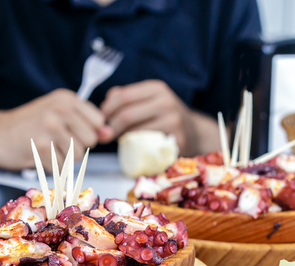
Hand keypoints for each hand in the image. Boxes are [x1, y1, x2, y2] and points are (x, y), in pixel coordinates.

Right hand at [0, 89, 112, 171]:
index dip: (87, 133)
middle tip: (55, 143)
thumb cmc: (26, 127)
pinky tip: (39, 156)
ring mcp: (50, 126)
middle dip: (76, 147)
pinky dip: (51, 167)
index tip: (70, 134)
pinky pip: (61, 166)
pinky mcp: (42, 145)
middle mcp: (60, 108)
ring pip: (77, 154)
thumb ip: (84, 123)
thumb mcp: (56, 116)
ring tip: (46, 149)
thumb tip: (109, 134)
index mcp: (66, 98)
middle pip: (90, 140)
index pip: (97, 121)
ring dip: (63, 159)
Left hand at [100, 80, 219, 155]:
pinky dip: (135, 147)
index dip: (106, 110)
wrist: (194, 133)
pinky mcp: (176, 139)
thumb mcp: (147, 101)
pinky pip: (146, 145)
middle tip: (106, 136)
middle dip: (110, 128)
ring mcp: (173, 119)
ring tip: (121, 140)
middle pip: (125, 115)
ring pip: (134, 131)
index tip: (101, 120)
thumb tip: (103, 107)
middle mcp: (166, 101)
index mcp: (156, 88)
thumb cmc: (163, 118)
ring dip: (122, 139)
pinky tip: (134, 147)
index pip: (121, 96)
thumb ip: (124, 99)